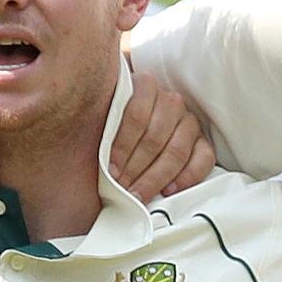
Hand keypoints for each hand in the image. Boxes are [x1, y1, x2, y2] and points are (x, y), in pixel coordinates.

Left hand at [109, 72, 214, 200]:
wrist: (135, 126)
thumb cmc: (113, 124)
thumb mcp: (103, 113)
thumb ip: (98, 120)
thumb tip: (78, 136)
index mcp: (145, 86)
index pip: (137, 115)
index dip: (122, 146)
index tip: (110, 171)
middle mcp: (172, 101)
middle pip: (155, 138)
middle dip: (136, 168)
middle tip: (121, 189)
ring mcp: (190, 121)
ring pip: (177, 150)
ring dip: (155, 177)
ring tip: (138, 195)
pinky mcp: (203, 142)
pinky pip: (203, 159)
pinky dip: (187, 177)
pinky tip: (168, 190)